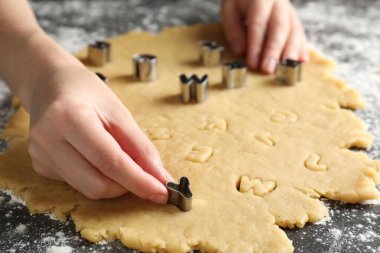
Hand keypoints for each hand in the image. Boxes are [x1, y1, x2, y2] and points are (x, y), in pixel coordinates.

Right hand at [27, 64, 172, 203]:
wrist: (51, 85)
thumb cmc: (87, 93)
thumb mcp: (119, 112)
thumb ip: (140, 147)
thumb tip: (160, 178)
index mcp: (70, 117)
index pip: (110, 161)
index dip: (139, 181)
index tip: (162, 192)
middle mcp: (49, 139)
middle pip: (97, 185)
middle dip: (127, 186)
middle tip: (144, 176)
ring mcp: (41, 155)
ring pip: (87, 189)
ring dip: (113, 184)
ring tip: (121, 162)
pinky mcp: (40, 166)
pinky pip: (77, 184)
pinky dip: (97, 177)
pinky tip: (96, 158)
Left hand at [221, 0, 308, 73]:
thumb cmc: (241, 2)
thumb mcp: (230, 10)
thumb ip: (234, 30)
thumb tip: (241, 52)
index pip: (258, 23)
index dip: (256, 45)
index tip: (253, 64)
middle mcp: (278, 3)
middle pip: (279, 27)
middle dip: (274, 51)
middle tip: (268, 69)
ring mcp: (289, 10)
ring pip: (294, 30)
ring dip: (291, 52)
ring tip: (287, 69)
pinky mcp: (295, 18)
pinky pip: (300, 33)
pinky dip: (302, 49)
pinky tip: (302, 62)